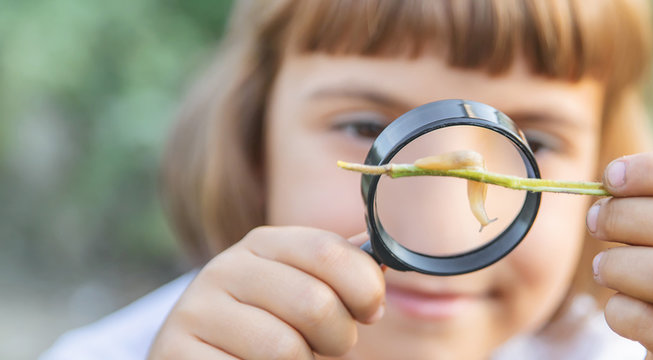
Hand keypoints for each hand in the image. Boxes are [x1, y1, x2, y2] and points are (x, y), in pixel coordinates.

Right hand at [148, 227, 384, 358]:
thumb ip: (338, 271)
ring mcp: (195, 311)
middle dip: (338, 338)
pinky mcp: (176, 351)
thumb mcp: (299, 288)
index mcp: (262, 244)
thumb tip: (388, 252)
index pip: (329, 252)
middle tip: (329, 347)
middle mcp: (224, 268)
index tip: (371, 312)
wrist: (196, 357)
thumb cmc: (266, 327)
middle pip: (315, 304)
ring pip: (286, 349)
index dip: (365, 288)